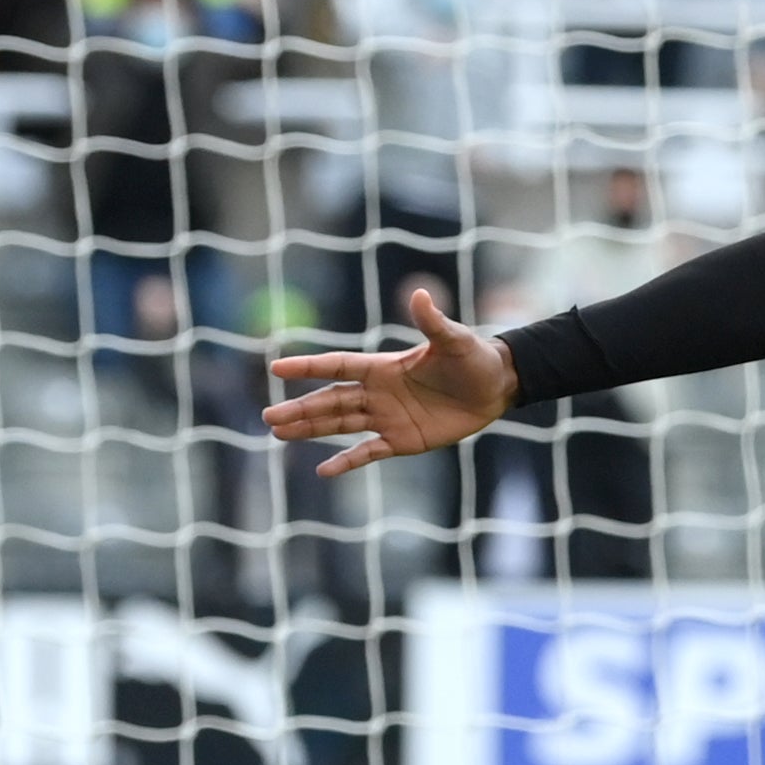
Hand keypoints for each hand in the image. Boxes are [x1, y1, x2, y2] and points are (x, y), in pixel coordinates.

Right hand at [262, 285, 519, 477]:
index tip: (276, 368)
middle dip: (300, 408)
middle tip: (269, 415)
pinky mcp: (402, 440)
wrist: (496, 388)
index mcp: (384, 367)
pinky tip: (323, 470)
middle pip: (331, 400)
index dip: (309, 367)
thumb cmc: (474, 359)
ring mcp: (388, 417)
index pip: (338, 366)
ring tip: (279, 433)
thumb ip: (433, 322)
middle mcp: (379, 392)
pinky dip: (347, 461)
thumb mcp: (454, 341)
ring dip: (310, 429)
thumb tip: (420, 294)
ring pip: (340, 424)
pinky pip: (368, 452)